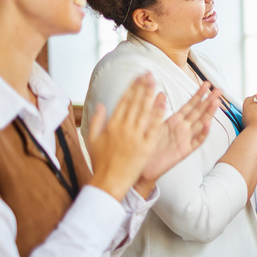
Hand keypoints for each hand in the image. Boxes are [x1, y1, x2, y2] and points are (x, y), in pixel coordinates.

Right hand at [86, 73, 165, 200]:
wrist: (108, 182)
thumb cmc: (100, 162)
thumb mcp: (93, 139)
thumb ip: (97, 120)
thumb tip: (101, 104)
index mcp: (111, 125)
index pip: (123, 101)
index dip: (132, 88)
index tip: (138, 77)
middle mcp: (123, 128)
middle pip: (134, 103)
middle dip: (142, 86)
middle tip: (149, 73)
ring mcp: (134, 136)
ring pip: (144, 111)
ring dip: (150, 94)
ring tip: (155, 81)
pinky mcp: (145, 146)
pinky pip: (154, 126)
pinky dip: (158, 112)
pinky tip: (163, 101)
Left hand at [133, 82, 220, 197]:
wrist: (141, 167)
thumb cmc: (144, 146)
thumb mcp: (149, 124)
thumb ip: (156, 109)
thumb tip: (160, 92)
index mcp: (174, 121)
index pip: (190, 105)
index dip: (198, 94)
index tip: (206, 84)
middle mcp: (182, 129)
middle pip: (199, 112)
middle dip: (209, 100)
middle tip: (218, 90)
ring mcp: (185, 139)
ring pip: (201, 124)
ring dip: (209, 113)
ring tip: (216, 102)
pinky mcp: (184, 151)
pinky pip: (196, 141)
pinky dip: (203, 133)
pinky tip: (208, 124)